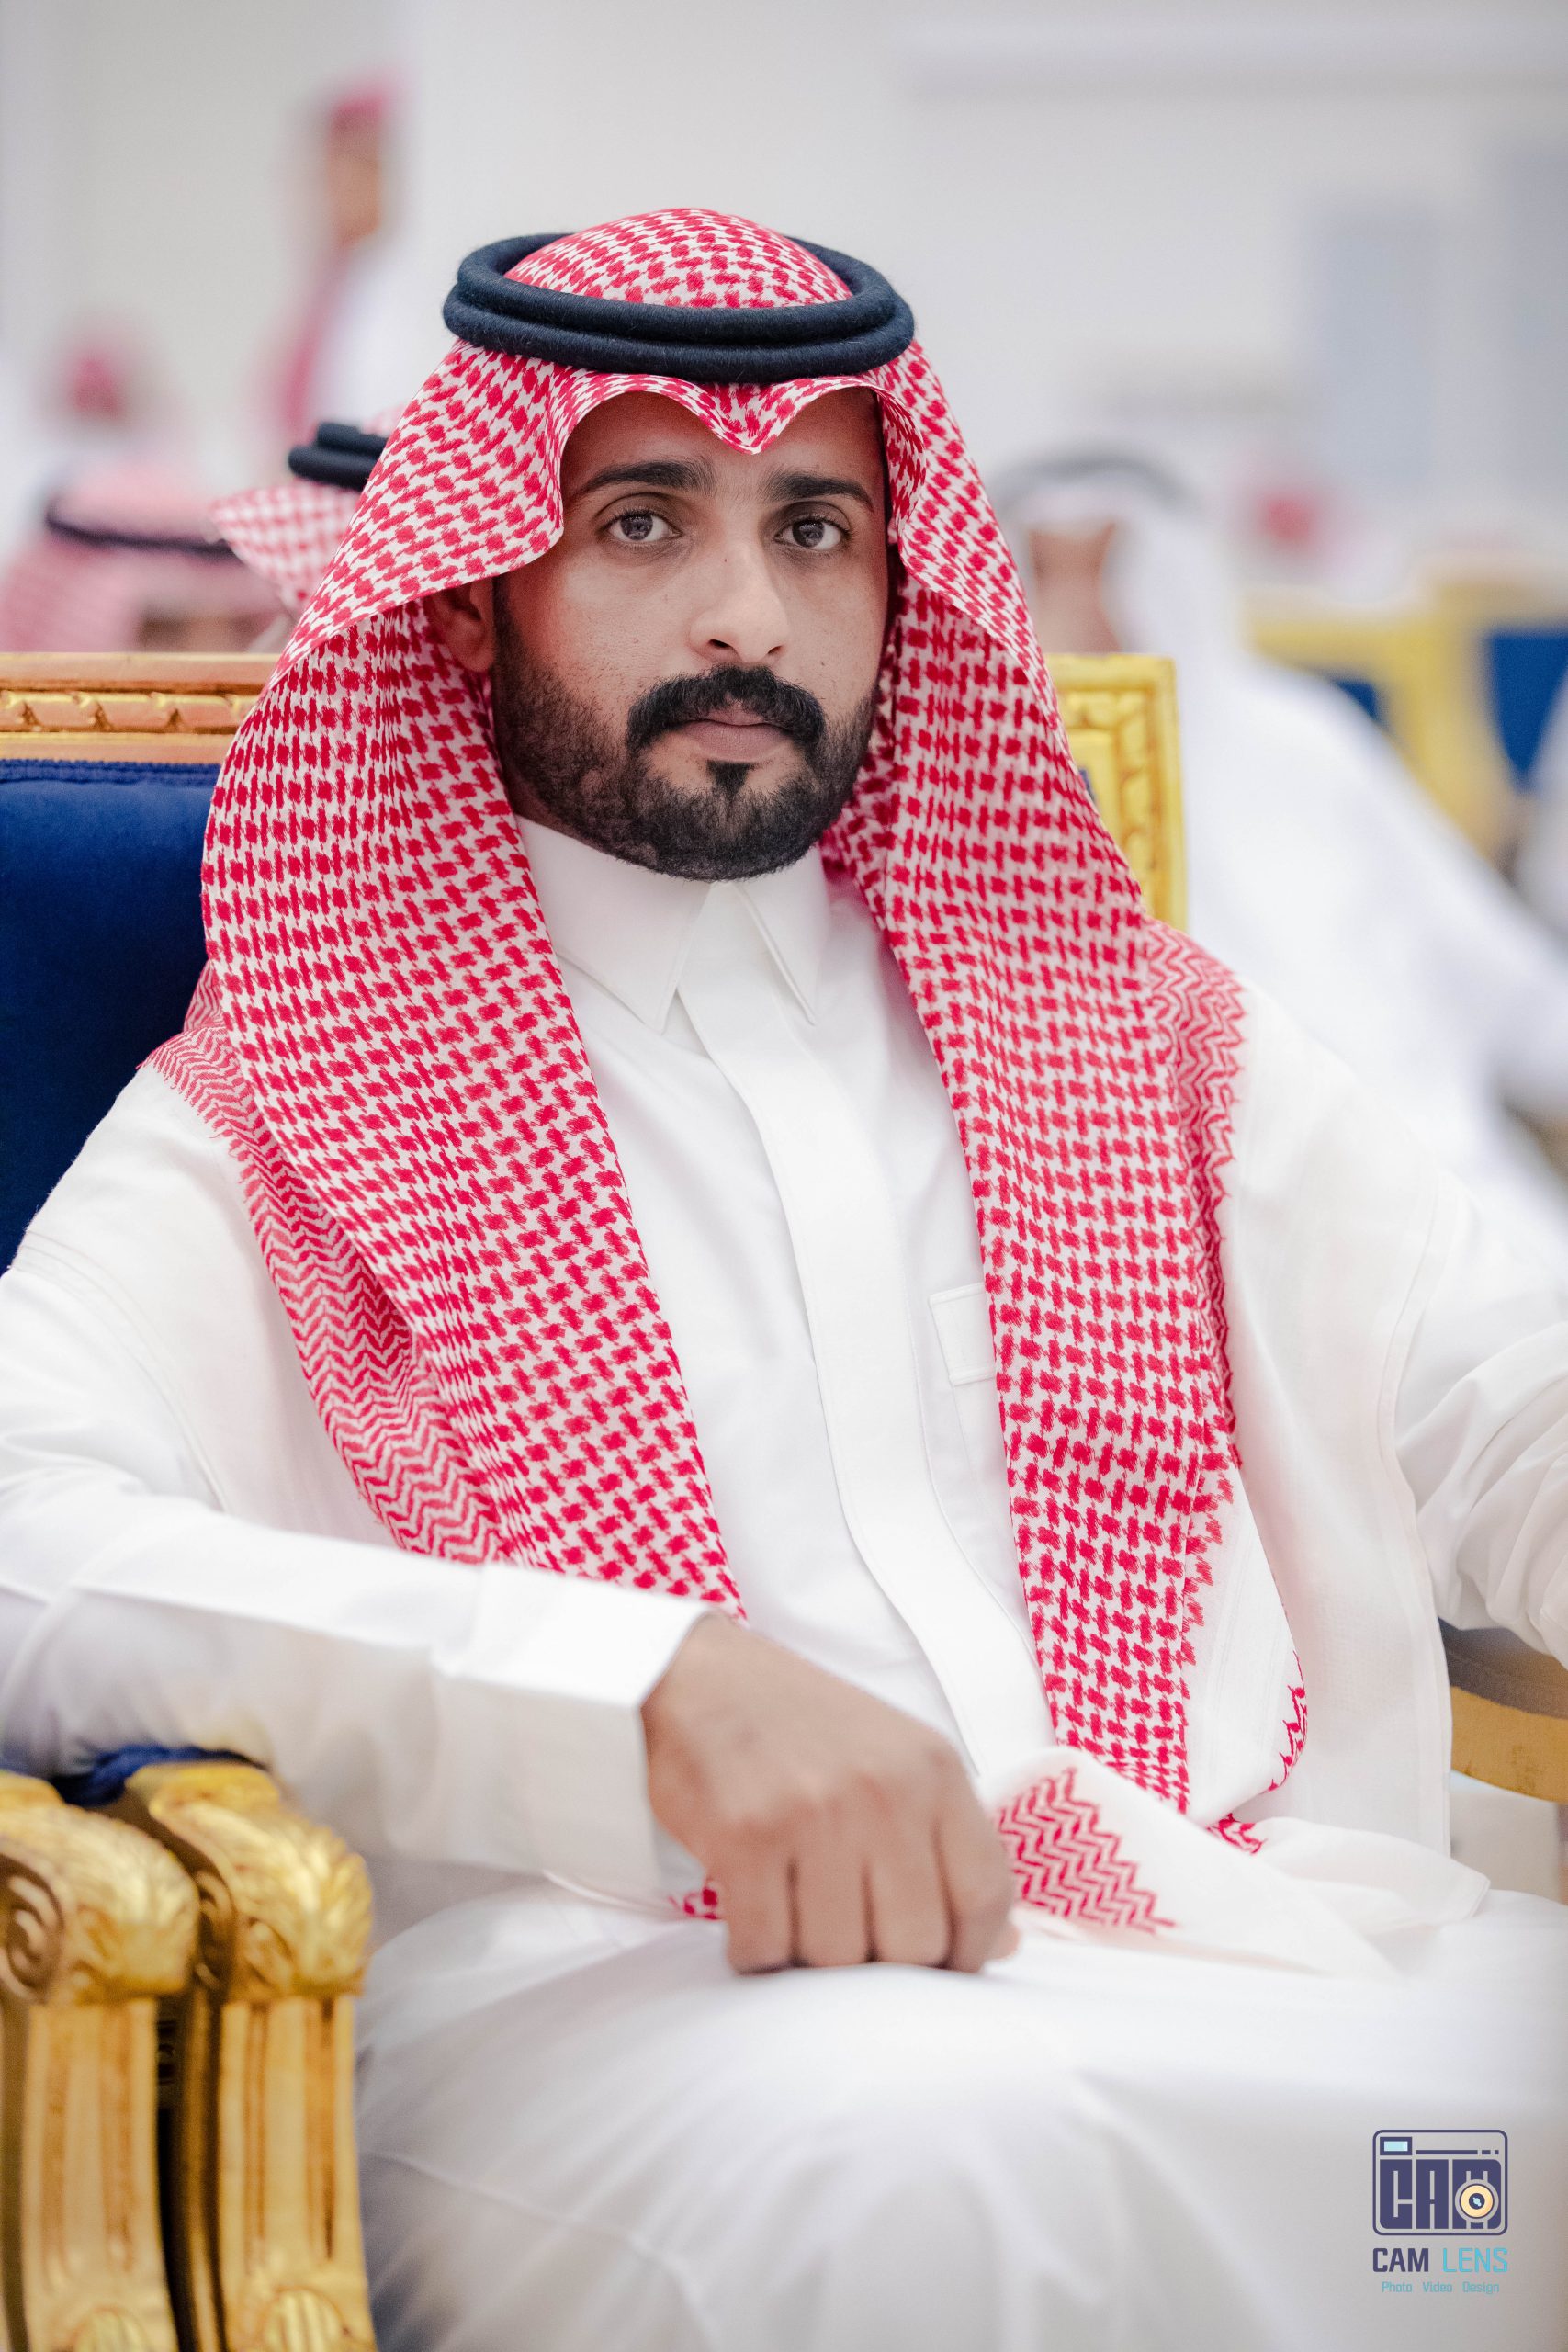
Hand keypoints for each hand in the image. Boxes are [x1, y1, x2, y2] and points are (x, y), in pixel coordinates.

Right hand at [642, 1612, 1019, 1974]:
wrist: (700, 1677)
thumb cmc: (806, 1729)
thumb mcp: (899, 1763)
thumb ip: (953, 1848)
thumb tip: (1004, 1944)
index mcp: (934, 1769)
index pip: (986, 1894)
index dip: (967, 1953)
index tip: (934, 1966)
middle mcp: (884, 1789)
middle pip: (914, 1945)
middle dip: (879, 1964)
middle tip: (844, 1933)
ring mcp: (815, 1810)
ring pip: (836, 1957)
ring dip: (809, 1957)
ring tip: (792, 1912)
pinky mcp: (746, 1834)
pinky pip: (764, 1947)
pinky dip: (754, 1950)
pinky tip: (750, 1912)